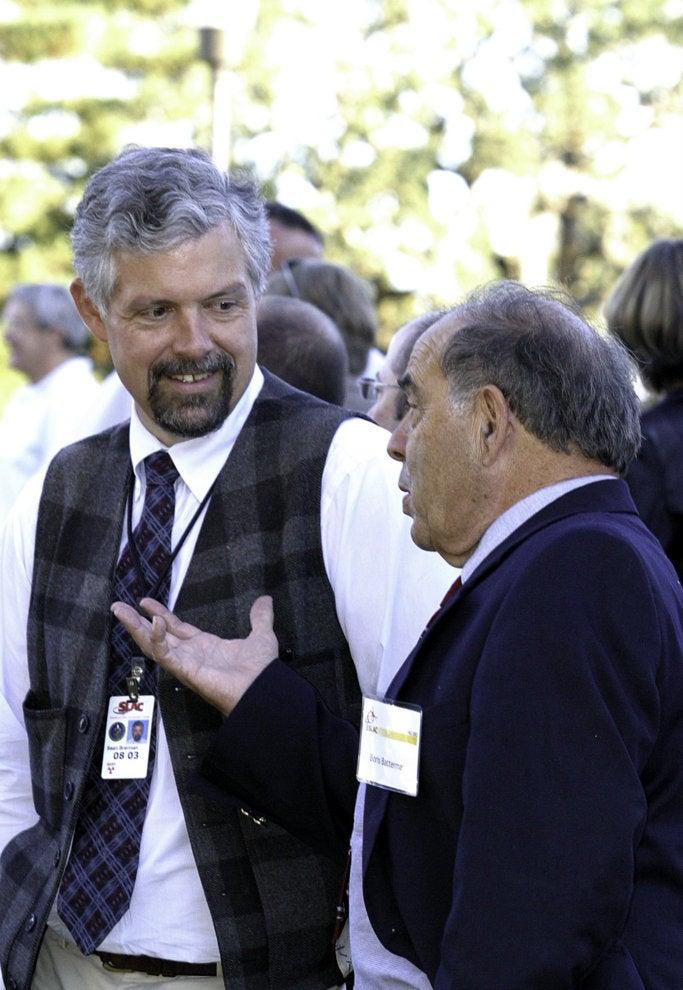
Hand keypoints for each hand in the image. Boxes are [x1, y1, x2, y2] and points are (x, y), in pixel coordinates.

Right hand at [110, 596, 277, 715]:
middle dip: (136, 622)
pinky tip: (154, 622)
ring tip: (120, 611)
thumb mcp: (261, 635)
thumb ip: (260, 617)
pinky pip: (165, 654)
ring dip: (135, 628)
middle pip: (156, 636)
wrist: (264, 688)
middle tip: (119, 607)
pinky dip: (157, 639)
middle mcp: (191, 655)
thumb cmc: (261, 670)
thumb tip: (265, 600)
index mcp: (204, 647)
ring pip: (152, 645)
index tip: (145, 602)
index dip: (160, 614)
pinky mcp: (185, 671)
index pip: (175, 628)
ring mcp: (185, 663)